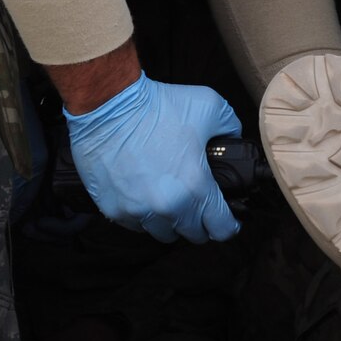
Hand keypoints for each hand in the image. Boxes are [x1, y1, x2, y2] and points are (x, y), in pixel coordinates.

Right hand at [64, 71, 242, 242]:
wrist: (107, 105)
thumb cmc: (156, 106)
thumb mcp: (209, 106)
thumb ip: (230, 128)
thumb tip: (234, 141)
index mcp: (195, 186)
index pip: (221, 228)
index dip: (228, 225)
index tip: (227, 220)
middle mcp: (168, 206)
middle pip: (193, 235)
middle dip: (199, 222)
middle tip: (197, 205)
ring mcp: (138, 211)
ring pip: (163, 233)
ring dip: (170, 221)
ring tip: (170, 201)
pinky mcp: (114, 210)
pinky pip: (136, 226)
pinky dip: (143, 216)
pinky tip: (145, 197)